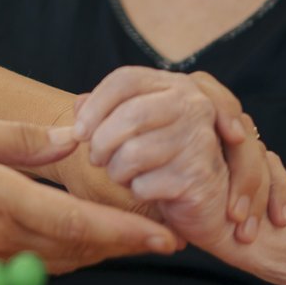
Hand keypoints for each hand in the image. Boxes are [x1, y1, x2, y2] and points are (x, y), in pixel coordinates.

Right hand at [0, 112, 179, 272]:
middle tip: (160, 235)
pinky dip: (63, 254)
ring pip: (60, 261)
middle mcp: (1, 237)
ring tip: (125, 237)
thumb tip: (68, 140)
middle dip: (123, 245)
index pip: (79, 225)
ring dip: (96, 251)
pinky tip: (71, 241)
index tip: (165, 237)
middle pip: (80, 250)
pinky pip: (33, 264)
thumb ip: (17, 138)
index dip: (128, 234)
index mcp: (1, 200)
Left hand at [73, 67, 285, 245]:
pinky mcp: (200, 176)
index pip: (125, 80)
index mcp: (175, 86)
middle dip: (100, 144)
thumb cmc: (160, 163)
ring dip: (116, 172)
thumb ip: (104, 111)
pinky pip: (144, 184)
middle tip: (97, 160)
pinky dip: (137, 191)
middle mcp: (194, 106)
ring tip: (125, 176)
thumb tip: (78, 105)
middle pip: (128, 115)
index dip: (94, 105)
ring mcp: (200, 140)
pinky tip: (150, 191)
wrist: (206, 204)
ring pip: (131, 154)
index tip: (78, 131)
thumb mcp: (132, 131)